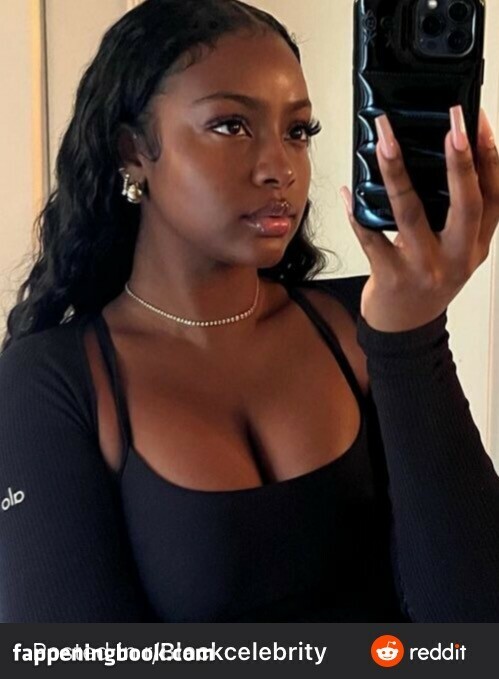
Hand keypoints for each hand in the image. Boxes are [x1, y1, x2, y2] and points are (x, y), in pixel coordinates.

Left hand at [340, 106, 498, 331]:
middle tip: (451, 122)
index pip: (493, 195)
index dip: (488, 156)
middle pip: (465, 203)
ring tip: (386, 141)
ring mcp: (424, 269)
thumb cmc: (427, 283)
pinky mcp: (391, 277)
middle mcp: (457, 257)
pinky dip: (357, 213)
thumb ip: (455, 217)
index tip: (477, 120)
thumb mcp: (455, 252)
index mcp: (477, 246)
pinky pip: (371, 239)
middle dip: (459, 160)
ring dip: (397, 173)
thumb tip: (437, 159)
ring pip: (411, 214)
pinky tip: (349, 191)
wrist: (405, 329)